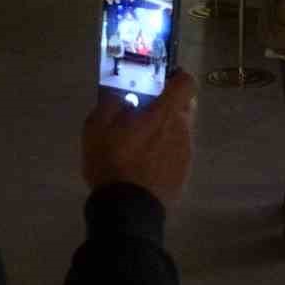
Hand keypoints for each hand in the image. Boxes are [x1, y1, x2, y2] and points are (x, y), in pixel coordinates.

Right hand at [83, 71, 195, 206]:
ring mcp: (186, 153)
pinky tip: (146, 164)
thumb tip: (121, 93)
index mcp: (165, 113)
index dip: (177, 77)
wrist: (127, 208)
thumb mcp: (97, 127)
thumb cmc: (112, 161)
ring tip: (142, 142)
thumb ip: (111, 102)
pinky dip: (165, 152)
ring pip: (181, 130)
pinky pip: (177, 153)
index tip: (161, 80)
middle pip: (185, 106)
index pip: (187, 82)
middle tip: (145, 111)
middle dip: (168, 104)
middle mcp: (182, 129)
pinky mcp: (184, 173)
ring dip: (166, 130)